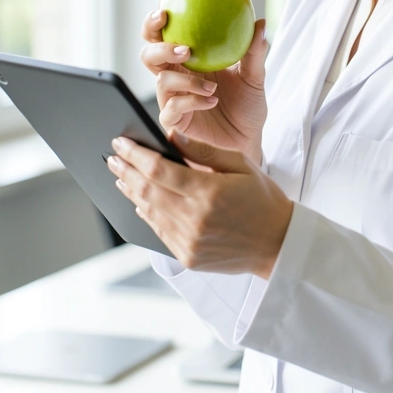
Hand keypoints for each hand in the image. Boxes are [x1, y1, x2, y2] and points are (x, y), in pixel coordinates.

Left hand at [107, 129, 292, 278]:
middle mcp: (194, 219)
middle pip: (146, 191)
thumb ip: (204, 151)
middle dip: (125, 171)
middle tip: (113, 157)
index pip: (158, 169)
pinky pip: (159, 232)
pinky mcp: (188, 257)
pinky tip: (140, 202)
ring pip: (148, 212)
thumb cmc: (263, 199)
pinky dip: (147, 214)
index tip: (121, 143)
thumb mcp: (241, 165)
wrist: (279, 243)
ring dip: (131, 192)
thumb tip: (172, 136)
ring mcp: (189, 242)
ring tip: (122, 177)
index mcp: (209, 192)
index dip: (135, 154)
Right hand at [140, 0, 267, 162]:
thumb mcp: (256, 76)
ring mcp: (172, 96)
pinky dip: (190, 100)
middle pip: (149, 48)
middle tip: (174, 34)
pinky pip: (171, 107)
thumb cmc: (248, 104)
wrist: (249, 139)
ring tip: (210, 82)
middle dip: (153, 35)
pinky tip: (211, 98)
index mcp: (190, 55)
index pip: (171, 25)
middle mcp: (176, 72)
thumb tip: (260, 23)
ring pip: (158, 78)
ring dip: (181, 76)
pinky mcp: (174, 119)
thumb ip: (255, 51)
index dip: (164, 2)